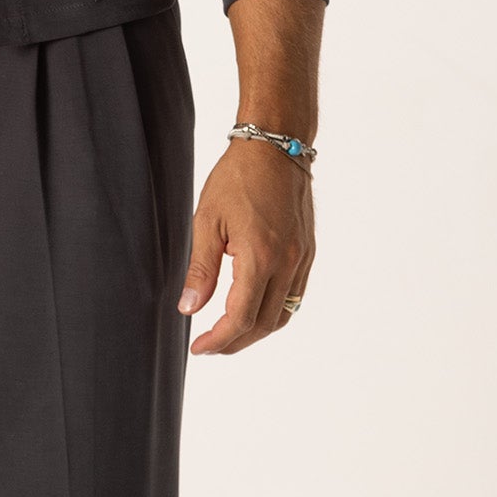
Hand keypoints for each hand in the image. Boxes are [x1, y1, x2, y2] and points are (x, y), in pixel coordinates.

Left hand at [178, 143, 314, 354]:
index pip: (240, 317)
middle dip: (235, 342)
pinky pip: (294, 296)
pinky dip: (273, 312)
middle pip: (264, 324)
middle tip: (209, 346)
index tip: (198, 347)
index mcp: (260, 256)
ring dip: (256, 331)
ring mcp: (302, 259)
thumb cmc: (237, 178)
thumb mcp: (207, 221)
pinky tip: (253, 309)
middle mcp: (287, 263)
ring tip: (228, 333)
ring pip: (283, 315)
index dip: (218, 340)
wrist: (276, 148)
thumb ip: (201, 269)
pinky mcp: (307, 253)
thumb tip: (189, 308)